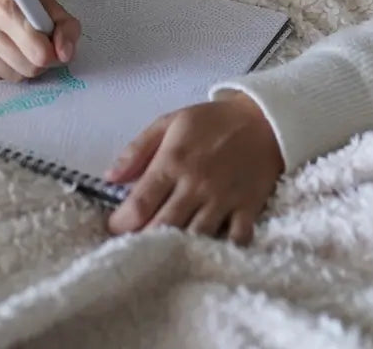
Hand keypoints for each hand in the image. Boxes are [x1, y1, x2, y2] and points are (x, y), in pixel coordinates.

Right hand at [0, 0, 80, 81]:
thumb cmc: (25, 0)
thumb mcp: (52, 5)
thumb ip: (67, 28)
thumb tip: (66, 56)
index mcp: (5, 8)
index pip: (39, 52)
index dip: (53, 52)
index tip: (54, 43)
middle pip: (29, 68)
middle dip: (41, 61)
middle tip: (40, 45)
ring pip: (15, 77)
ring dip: (26, 66)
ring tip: (22, 46)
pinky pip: (0, 78)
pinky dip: (10, 68)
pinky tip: (6, 49)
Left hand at [105, 92, 282, 245]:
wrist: (262, 119)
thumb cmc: (211, 121)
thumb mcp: (169, 122)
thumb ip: (137, 149)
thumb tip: (109, 177)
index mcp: (173, 161)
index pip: (139, 204)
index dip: (121, 223)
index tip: (114, 228)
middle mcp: (196, 184)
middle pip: (163, 227)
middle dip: (143, 241)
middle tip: (134, 246)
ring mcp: (223, 199)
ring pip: (194, 239)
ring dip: (176, 251)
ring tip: (162, 254)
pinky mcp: (247, 209)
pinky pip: (234, 241)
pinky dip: (220, 252)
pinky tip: (206, 254)